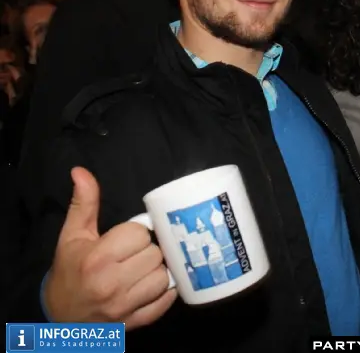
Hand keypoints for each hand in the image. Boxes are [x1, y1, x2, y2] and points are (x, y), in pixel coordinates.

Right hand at [44, 167, 176, 328]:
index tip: (128, 239)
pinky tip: (152, 287)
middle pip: (155, 254)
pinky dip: (165, 293)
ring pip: (164, 277)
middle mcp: (111, 284)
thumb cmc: (69, 271)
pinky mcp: (135, 322)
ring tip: (143, 271)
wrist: (59, 317)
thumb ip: (84, 204)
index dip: (137, 233)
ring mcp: (124, 306)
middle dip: (148, 251)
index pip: (140, 234)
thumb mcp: (73, 236)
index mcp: (97, 259)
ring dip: (158, 272)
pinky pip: (166, 302)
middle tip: (135, 255)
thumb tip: (81, 171)